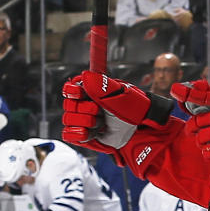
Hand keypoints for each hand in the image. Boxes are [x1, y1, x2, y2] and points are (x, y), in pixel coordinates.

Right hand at [62, 71, 178, 174]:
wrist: (140, 129)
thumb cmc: (134, 108)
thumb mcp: (122, 94)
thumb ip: (103, 85)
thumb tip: (85, 75)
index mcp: (91, 90)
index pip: (70, 88)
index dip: (72, 91)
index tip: (81, 93)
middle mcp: (84, 104)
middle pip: (68, 105)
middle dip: (85, 109)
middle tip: (100, 110)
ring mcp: (83, 119)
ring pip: (68, 120)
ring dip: (88, 122)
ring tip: (102, 123)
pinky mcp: (83, 135)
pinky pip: (69, 135)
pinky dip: (82, 134)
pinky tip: (95, 132)